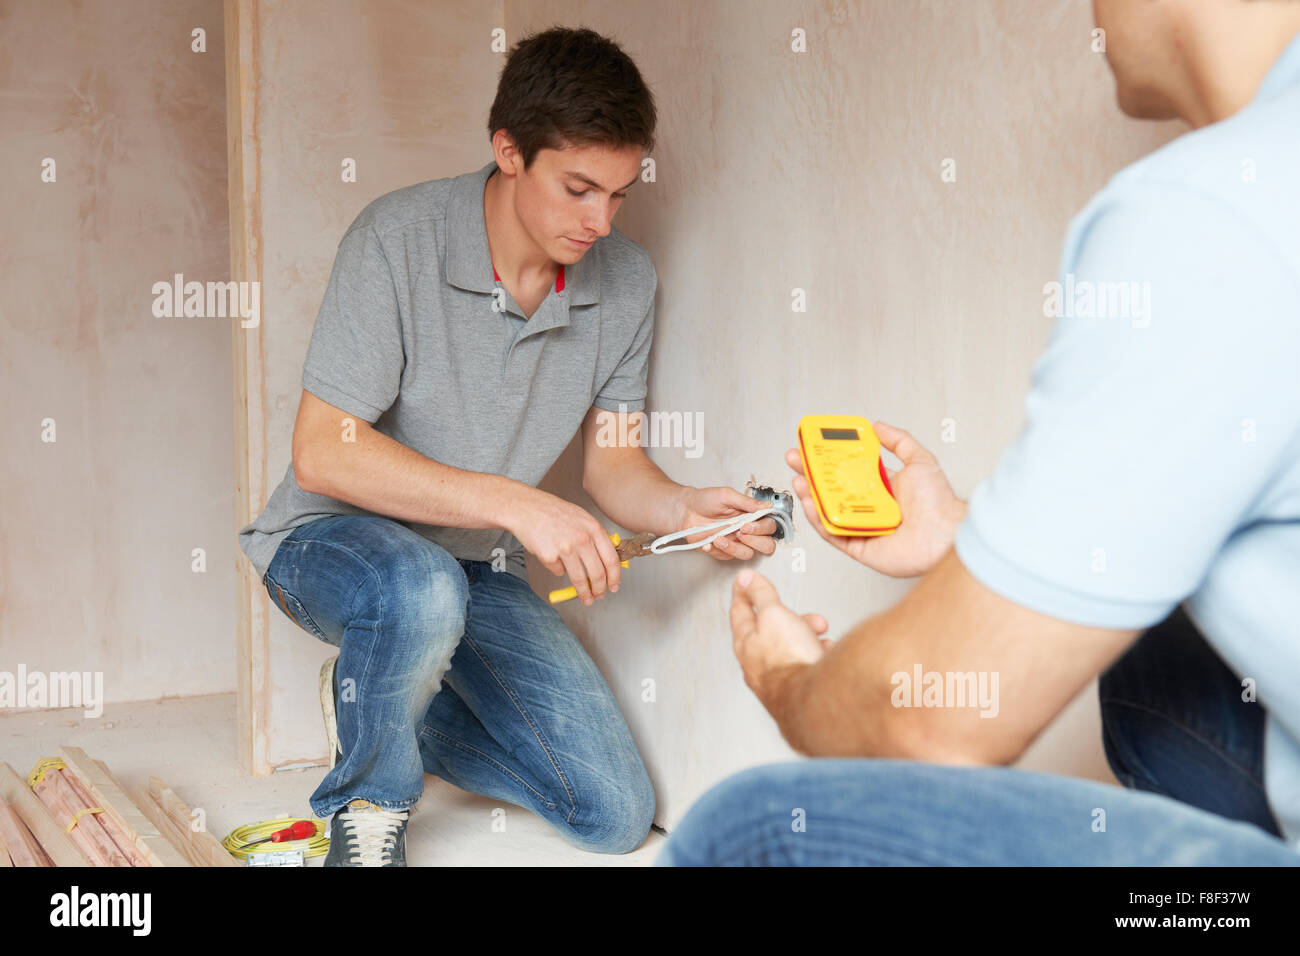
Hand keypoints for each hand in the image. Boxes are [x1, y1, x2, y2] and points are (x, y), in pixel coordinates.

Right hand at [508, 488, 622, 605]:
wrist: (526, 508)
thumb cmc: (553, 511)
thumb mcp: (582, 518)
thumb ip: (596, 536)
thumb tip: (609, 557)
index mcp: (593, 528)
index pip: (611, 559)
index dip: (615, 577)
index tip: (614, 586)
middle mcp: (581, 538)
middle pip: (597, 573)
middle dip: (600, 590)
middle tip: (599, 595)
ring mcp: (565, 548)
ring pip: (579, 579)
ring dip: (584, 593)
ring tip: (585, 598)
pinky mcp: (549, 556)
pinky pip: (558, 572)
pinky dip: (557, 569)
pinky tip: (553, 557)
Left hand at [674, 486, 780, 561]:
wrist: (685, 510)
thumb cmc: (705, 500)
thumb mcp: (726, 495)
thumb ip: (747, 502)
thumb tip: (767, 505)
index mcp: (751, 516)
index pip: (769, 526)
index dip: (762, 528)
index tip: (747, 524)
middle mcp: (746, 531)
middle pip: (766, 545)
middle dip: (755, 541)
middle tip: (740, 532)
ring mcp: (736, 542)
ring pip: (748, 554)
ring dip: (735, 548)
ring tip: (720, 538)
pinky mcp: (723, 551)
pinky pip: (727, 557)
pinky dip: (718, 550)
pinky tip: (709, 542)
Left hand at [729, 567, 828, 717]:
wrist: (814, 699)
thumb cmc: (789, 660)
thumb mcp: (773, 615)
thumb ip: (761, 595)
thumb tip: (747, 579)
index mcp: (746, 643)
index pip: (739, 611)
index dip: (744, 592)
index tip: (745, 582)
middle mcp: (757, 664)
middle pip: (770, 631)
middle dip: (791, 618)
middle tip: (805, 616)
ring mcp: (776, 679)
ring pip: (791, 649)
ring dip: (807, 638)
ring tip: (820, 637)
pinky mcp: (796, 690)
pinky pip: (806, 665)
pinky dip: (817, 656)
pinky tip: (826, 655)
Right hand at [787, 420, 966, 577]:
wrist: (947, 536)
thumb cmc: (940, 504)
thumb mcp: (920, 460)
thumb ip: (899, 441)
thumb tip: (878, 426)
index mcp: (882, 488)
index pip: (848, 470)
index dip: (829, 459)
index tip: (813, 446)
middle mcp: (870, 507)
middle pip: (832, 489)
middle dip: (811, 474)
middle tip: (796, 459)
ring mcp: (862, 527)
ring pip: (828, 510)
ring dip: (811, 495)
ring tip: (799, 479)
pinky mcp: (858, 546)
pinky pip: (833, 533)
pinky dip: (819, 519)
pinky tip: (811, 504)